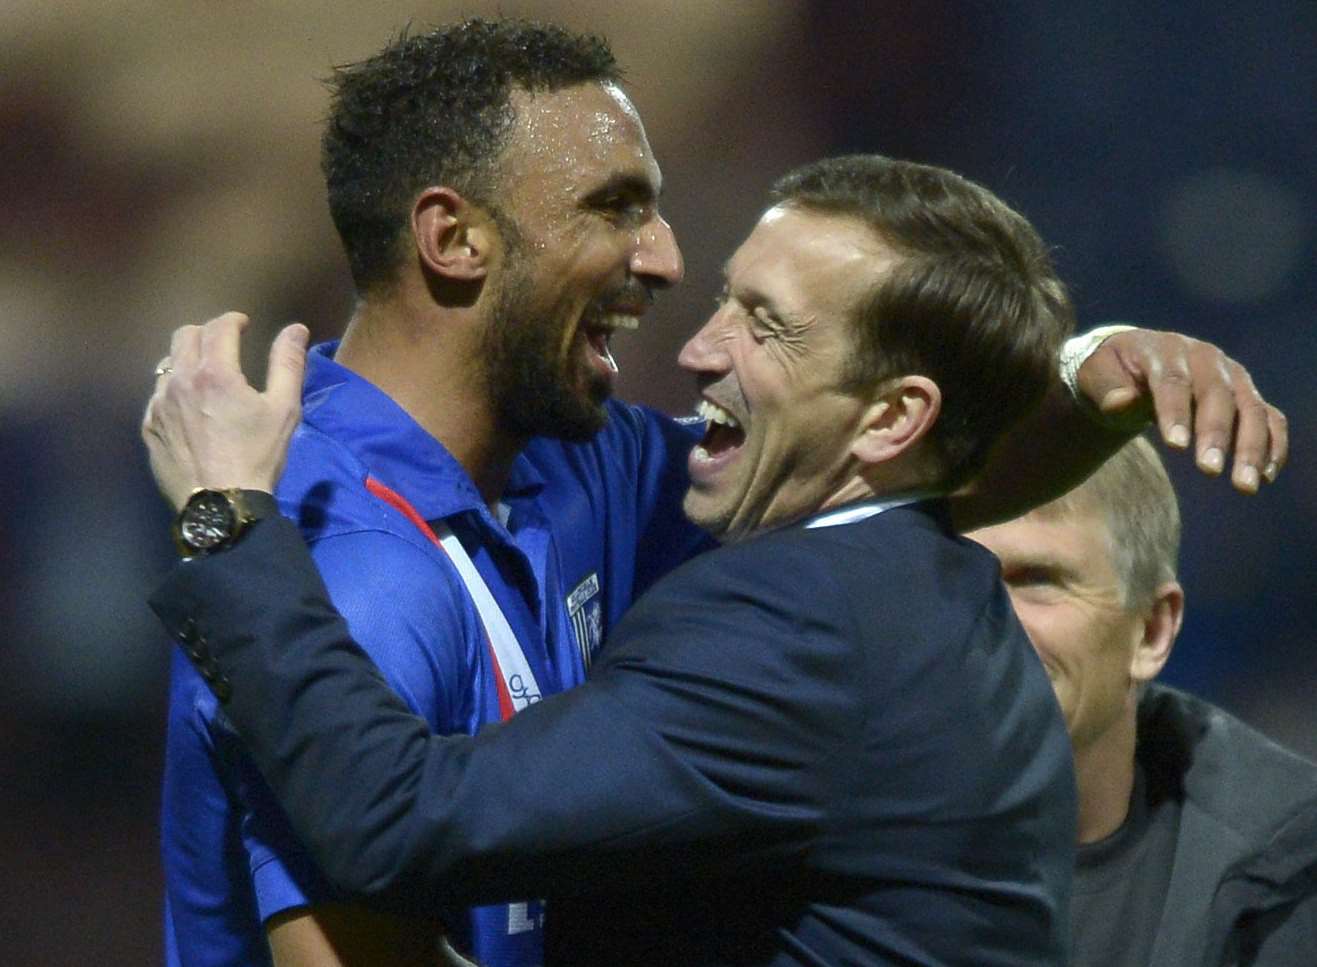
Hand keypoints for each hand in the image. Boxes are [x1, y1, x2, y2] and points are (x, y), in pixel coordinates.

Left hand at [142, 312, 307, 510]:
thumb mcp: (284, 410)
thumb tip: (296, 329)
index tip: (244, 326)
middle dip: (207, 333)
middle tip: (225, 346)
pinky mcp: (149, 427)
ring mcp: (158, 404)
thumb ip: (288, 364)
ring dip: (187, 360)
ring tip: (206, 378)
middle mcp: (179, 380)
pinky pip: (158, 395)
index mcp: (214, 372)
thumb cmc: (258, 456)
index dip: (233, 320)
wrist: (221, 506)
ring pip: (167, 363)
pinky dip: (175, 390)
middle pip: (185, 336)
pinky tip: (191, 409)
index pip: (219, 327)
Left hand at [1076, 329, 1287, 492]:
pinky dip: (1273, 445)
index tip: (1176, 447)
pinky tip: (1266, 476)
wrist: (1134, 364)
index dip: (1175, 413)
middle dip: (1215, 434)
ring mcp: (1231, 376)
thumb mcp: (1096, 376)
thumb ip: (1106, 388)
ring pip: (1252, 408)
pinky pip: (1270, 418)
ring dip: (1252, 447)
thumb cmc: (1111, 375)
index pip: (1173, 382)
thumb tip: (1121, 402)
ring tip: (1245, 485)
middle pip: (1217, 396)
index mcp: (1165, 350)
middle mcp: (1205, 359)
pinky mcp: (1247, 395)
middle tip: (1208, 470)